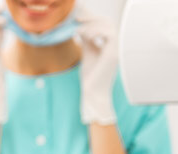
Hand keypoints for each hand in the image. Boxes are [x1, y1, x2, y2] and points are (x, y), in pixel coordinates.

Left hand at [76, 8, 118, 124]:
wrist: (93, 94)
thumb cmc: (91, 78)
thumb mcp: (87, 55)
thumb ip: (87, 42)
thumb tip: (81, 28)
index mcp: (110, 46)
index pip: (105, 25)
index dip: (92, 19)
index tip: (78, 19)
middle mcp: (115, 47)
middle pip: (108, 23)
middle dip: (92, 18)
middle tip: (77, 19)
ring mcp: (116, 50)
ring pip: (109, 26)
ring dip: (92, 25)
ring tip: (79, 30)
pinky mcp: (113, 55)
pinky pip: (109, 35)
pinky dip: (96, 32)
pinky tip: (85, 37)